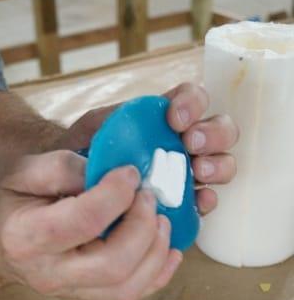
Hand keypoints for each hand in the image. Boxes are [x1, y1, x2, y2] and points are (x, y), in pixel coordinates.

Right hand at [0, 151, 181, 299]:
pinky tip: (169, 250)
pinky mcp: (86, 298)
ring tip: (160, 220)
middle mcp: (49, 273)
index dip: (116, 194)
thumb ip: (64, 166)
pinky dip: (159, 275)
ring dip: (156, 252)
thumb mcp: (23, 171)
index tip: (130, 173)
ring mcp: (69, 292)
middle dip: (143, 227)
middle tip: (150, 197)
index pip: (84, 221)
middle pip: (113, 264)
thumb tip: (111, 175)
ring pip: (127, 288)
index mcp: (27, 237)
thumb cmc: (7, 204)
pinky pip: (130, 296)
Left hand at [57, 83, 237, 215]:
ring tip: (198, 172)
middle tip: (190, 144)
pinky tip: (198, 201)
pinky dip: (208, 199)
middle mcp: (185, 142)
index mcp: (166, 117)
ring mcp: (190, 172)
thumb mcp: (92, 128)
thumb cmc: (85, 151)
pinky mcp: (187, 202)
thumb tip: (122, 137)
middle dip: (212, 134)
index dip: (193, 104)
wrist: (77, 185)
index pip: (193, 98)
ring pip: (223, 163)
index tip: (175, 119)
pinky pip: (208, 199)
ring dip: (217, 165)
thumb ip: (107, 123)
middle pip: (220, 129)